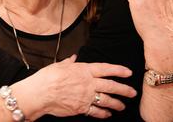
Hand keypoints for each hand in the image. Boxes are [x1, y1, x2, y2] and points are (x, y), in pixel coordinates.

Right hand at [13, 55, 136, 119]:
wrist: (40, 93)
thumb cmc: (47, 77)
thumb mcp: (59, 65)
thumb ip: (69, 63)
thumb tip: (73, 58)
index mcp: (83, 70)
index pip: (106, 69)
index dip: (118, 70)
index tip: (128, 72)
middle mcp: (88, 83)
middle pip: (110, 86)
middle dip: (124, 90)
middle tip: (132, 92)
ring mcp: (85, 97)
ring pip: (106, 100)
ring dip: (116, 103)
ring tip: (122, 106)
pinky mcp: (81, 108)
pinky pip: (96, 112)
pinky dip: (103, 113)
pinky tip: (108, 114)